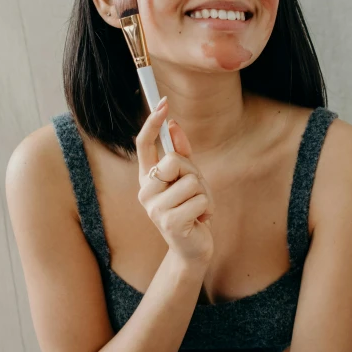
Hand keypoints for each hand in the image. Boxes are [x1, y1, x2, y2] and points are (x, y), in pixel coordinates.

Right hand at [136, 97, 214, 265]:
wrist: (193, 248)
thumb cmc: (191, 210)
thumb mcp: (187, 179)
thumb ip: (181, 153)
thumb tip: (174, 124)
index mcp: (147, 178)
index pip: (143, 145)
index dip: (152, 123)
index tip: (163, 103)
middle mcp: (145, 192)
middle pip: (174, 160)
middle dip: (193, 172)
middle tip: (195, 191)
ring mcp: (155, 209)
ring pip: (191, 181)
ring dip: (204, 194)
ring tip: (199, 208)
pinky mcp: (169, 223)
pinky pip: (200, 199)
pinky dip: (207, 208)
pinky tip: (200, 220)